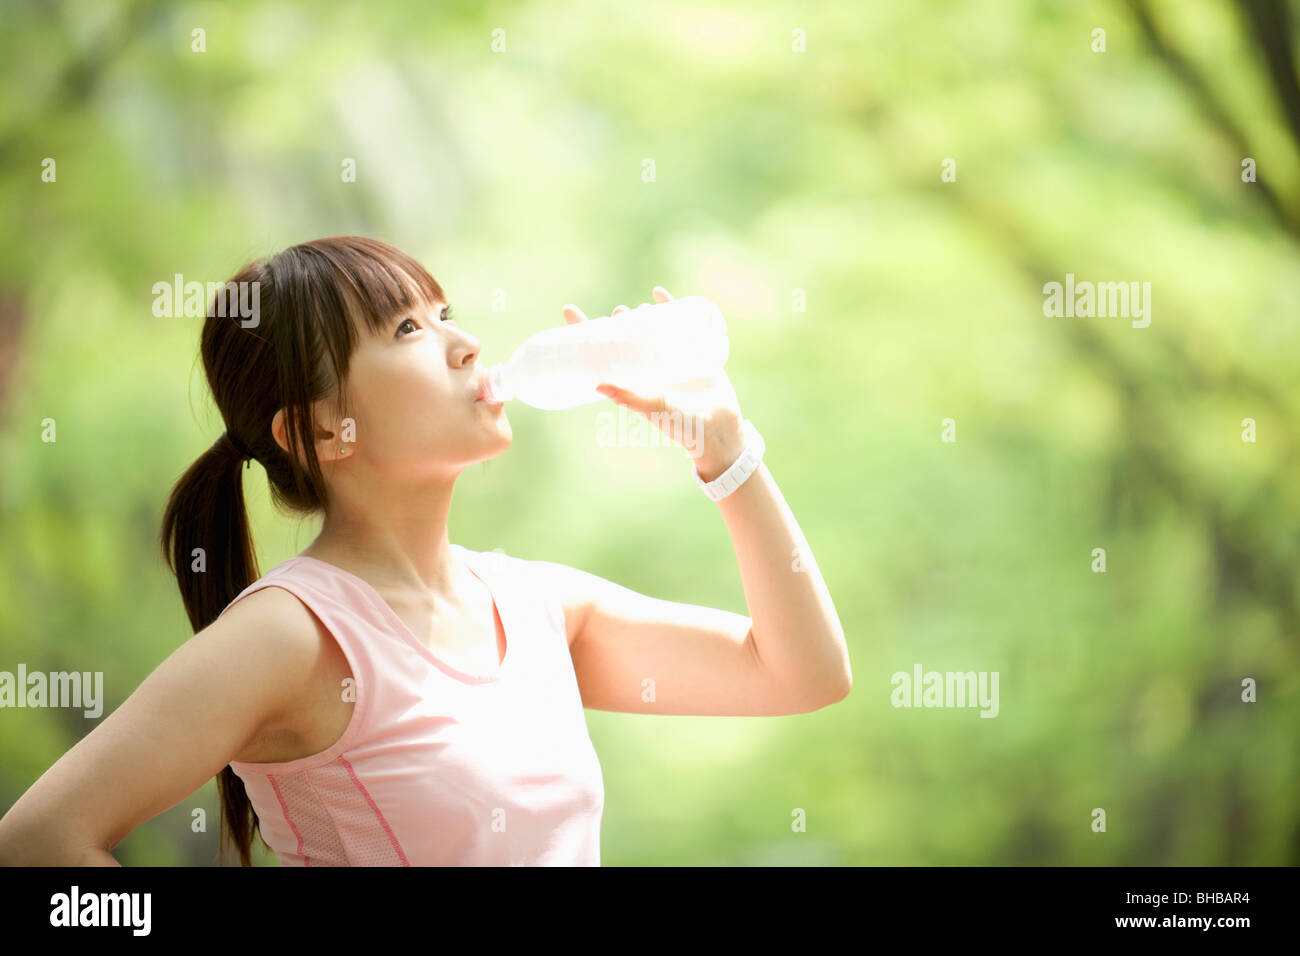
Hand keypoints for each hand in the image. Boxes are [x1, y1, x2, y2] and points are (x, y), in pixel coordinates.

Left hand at [562, 286, 745, 481]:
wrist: (720, 430)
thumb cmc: (683, 425)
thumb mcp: (654, 409)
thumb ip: (630, 398)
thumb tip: (597, 385)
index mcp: (633, 381)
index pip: (602, 352)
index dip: (584, 331)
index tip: (569, 310)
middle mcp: (647, 369)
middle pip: (627, 338)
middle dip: (619, 323)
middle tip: (619, 313)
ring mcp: (670, 358)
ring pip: (650, 329)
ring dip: (641, 315)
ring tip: (638, 307)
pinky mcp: (692, 352)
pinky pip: (678, 324)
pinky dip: (669, 306)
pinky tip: (659, 294)